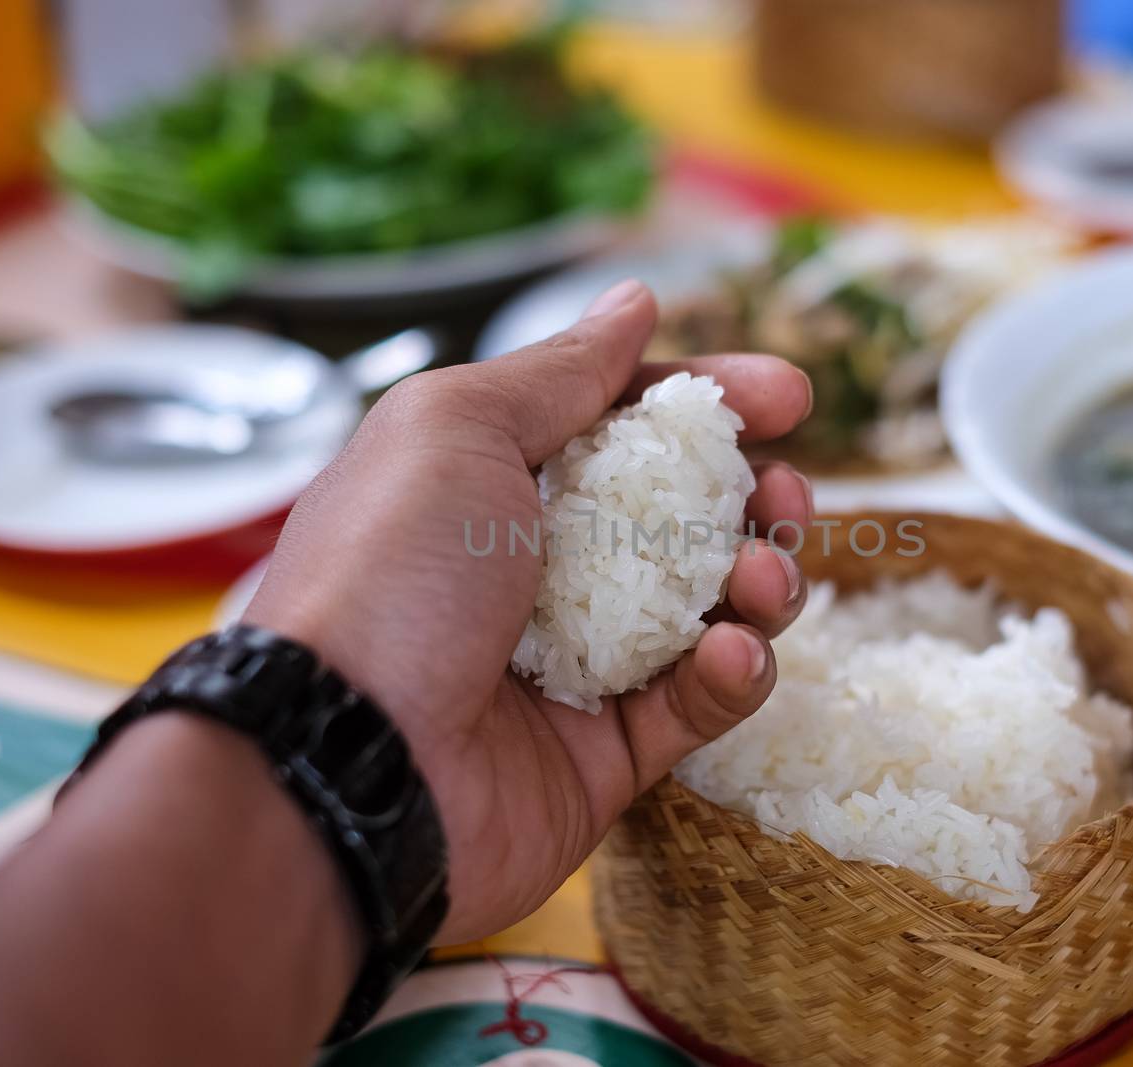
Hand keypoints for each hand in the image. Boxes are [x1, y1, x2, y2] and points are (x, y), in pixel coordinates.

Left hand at [245, 281, 813, 944]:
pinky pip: (697, 702)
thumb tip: (635, 303)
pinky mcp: (608, 753)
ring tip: (766, 580)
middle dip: (754, 499)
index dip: (708, 403)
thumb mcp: (458, 430)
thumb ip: (561, 372)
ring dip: (759, 582)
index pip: (625, 424)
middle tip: (788, 498)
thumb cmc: (388, 575)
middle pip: (683, 516)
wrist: (343, 764)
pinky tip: (735, 653)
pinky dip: (733, 673)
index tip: (789, 397)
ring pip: (707, 609)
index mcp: (495, 481)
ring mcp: (578, 663)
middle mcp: (538, 568)